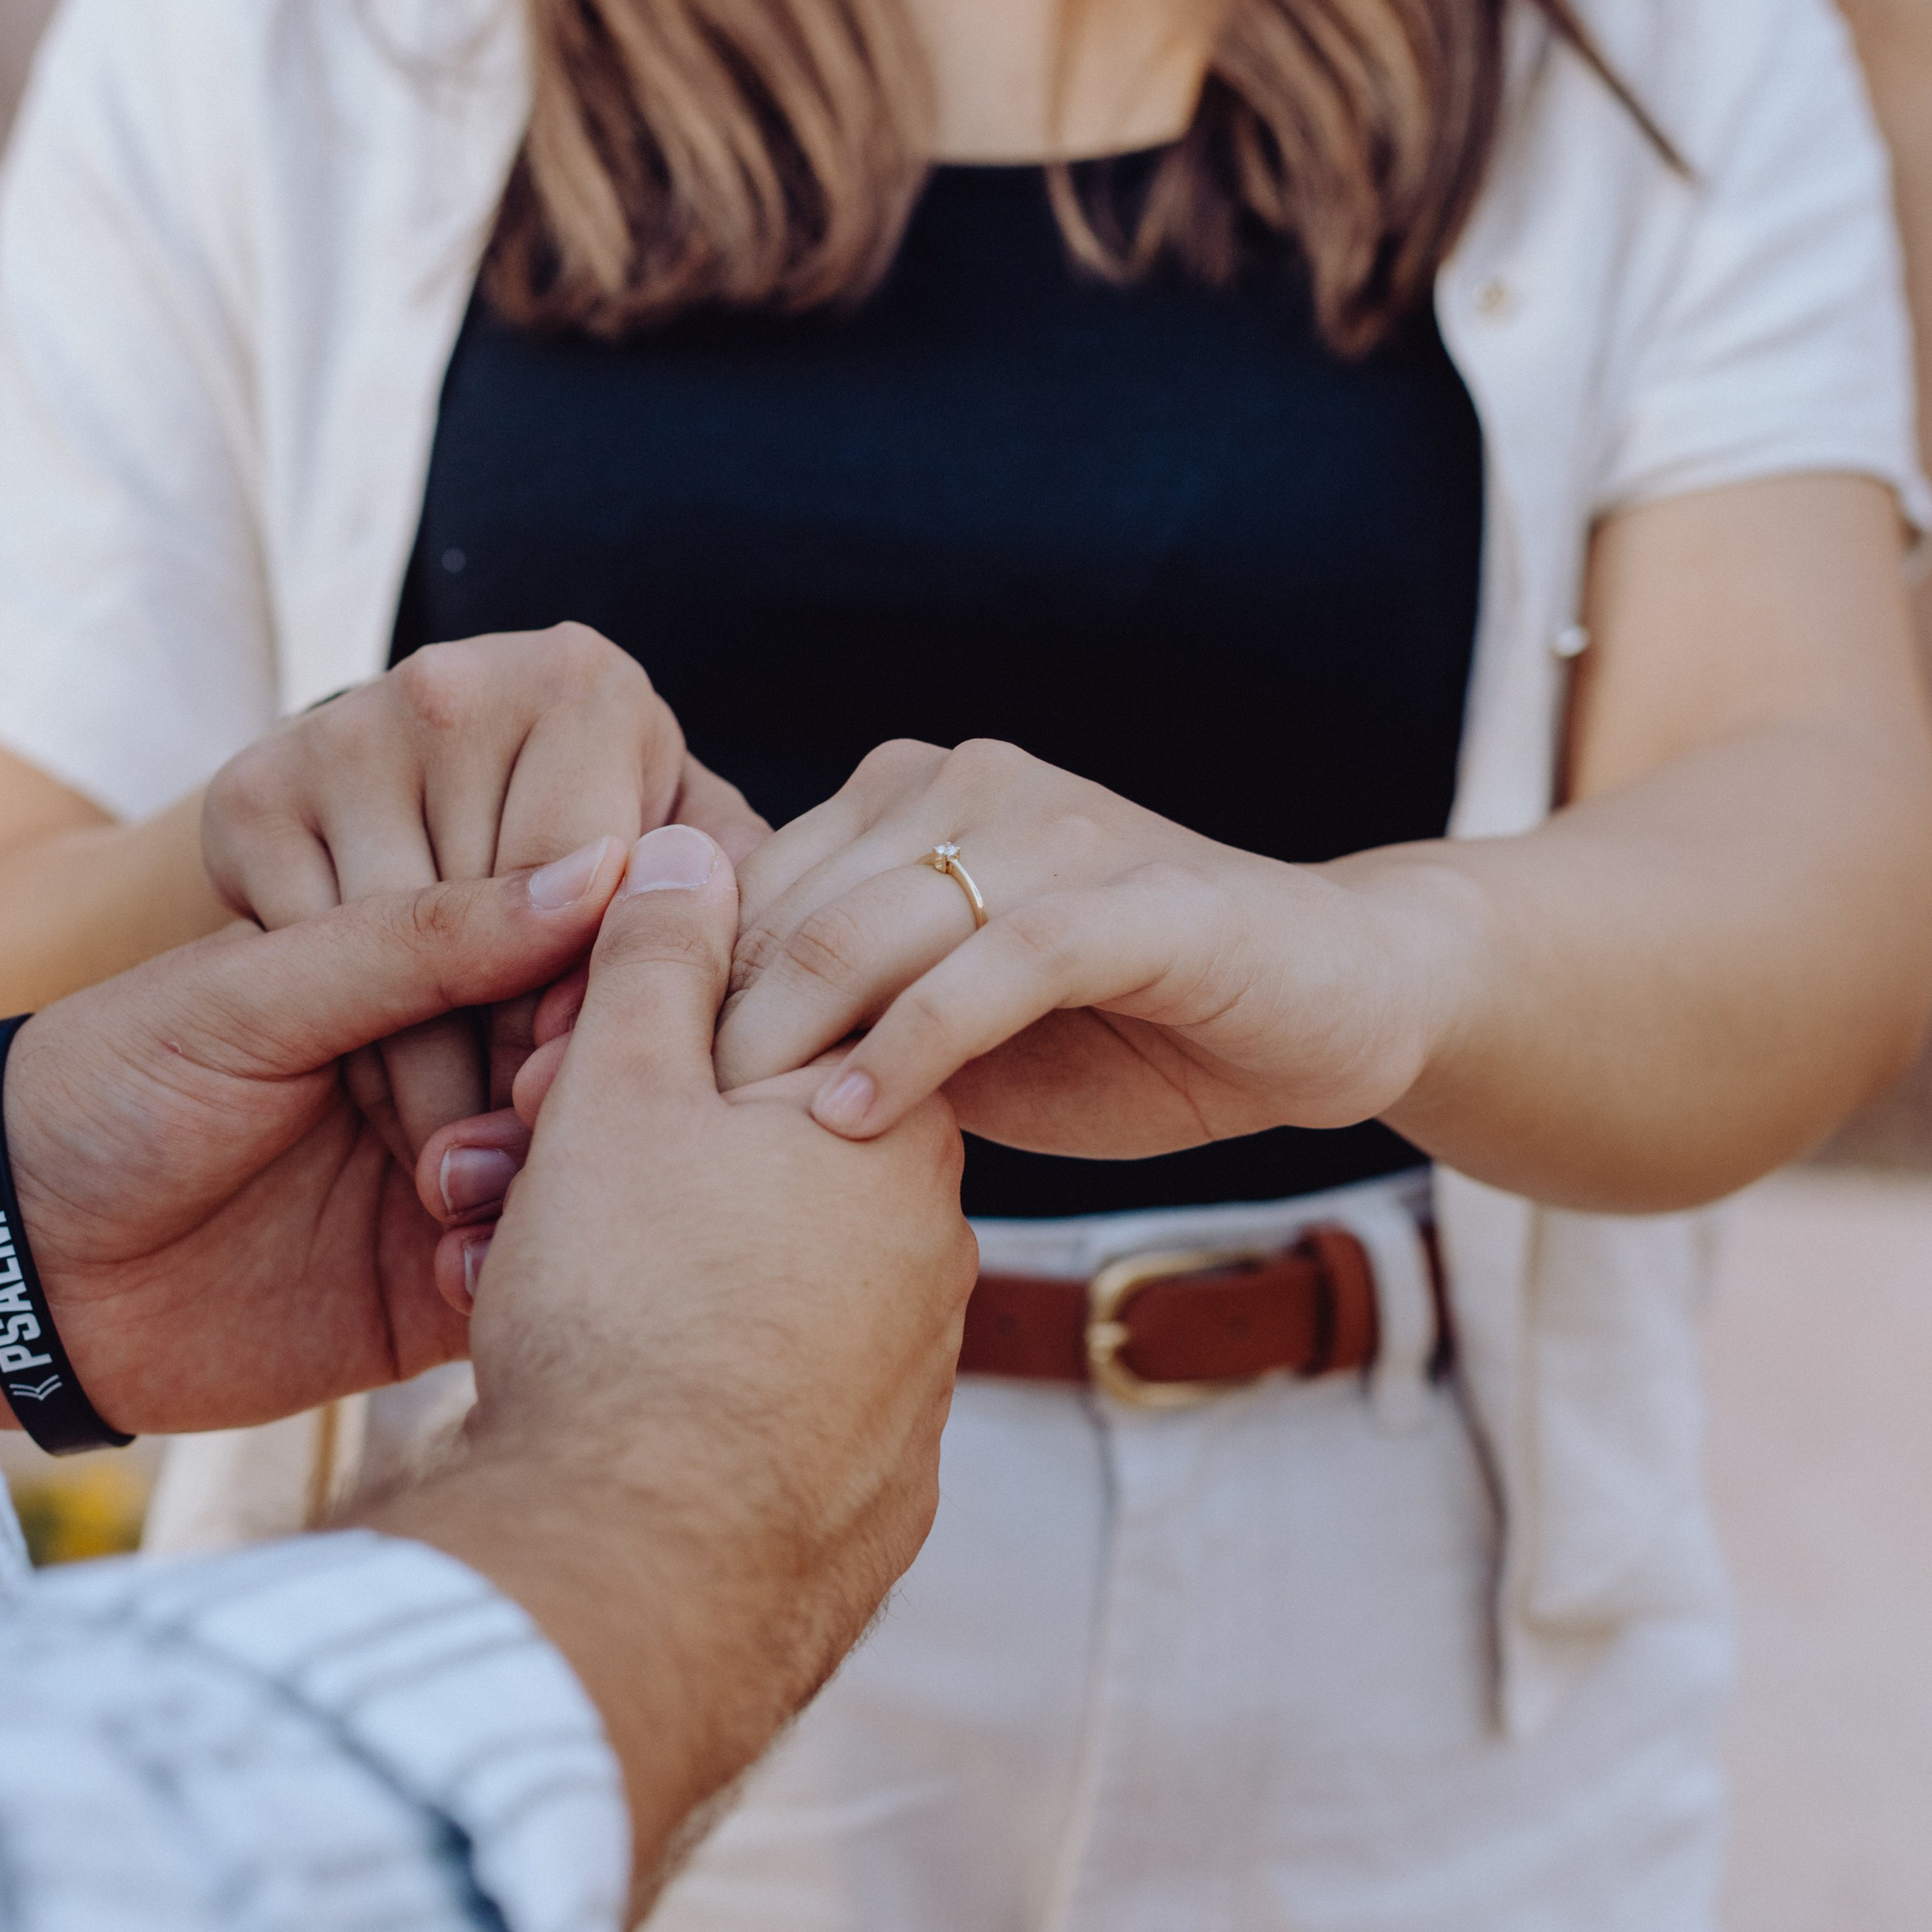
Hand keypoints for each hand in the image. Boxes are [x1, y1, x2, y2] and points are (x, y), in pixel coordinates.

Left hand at [0, 853, 622, 1437]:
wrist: (7, 1262)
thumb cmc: (109, 1088)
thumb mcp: (258, 992)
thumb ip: (424, 938)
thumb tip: (602, 873)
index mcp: (415, 972)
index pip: (556, 951)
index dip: (586, 969)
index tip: (575, 993)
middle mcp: (454, 1068)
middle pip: (586, 1065)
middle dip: (569, 1081)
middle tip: (524, 1100)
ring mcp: (458, 1183)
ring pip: (577, 1177)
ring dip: (543, 1182)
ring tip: (454, 1188)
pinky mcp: (442, 1293)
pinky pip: (529, 1279)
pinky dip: (510, 1272)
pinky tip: (447, 1265)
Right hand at [201, 626, 766, 1156]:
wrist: (382, 817)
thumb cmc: (562, 856)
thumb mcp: (651, 854)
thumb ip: (717, 884)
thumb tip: (781, 937)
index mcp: (587, 683)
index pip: (603, 882)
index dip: (600, 1008)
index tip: (605, 1092)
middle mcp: (463, 681)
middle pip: (503, 919)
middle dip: (521, 1051)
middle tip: (537, 1141)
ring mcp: (348, 727)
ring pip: (400, 952)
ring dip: (434, 1075)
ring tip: (474, 1148)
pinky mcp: (251, 787)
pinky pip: (315, 957)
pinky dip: (348, 1048)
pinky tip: (388, 1100)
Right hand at [374, 830, 977, 1897]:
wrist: (642, 1565)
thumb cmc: (634, 1306)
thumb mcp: (625, 1087)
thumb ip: (660, 959)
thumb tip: (694, 848)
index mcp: (897, 1138)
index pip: (791, 1042)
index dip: (653, 1053)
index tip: (551, 1090)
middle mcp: (932, 1259)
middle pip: (762, 1172)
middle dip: (623, 1170)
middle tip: (496, 1191)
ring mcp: (906, 1388)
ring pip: (748, 1292)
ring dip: (631, 1279)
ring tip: (508, 1294)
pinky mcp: (865, 1497)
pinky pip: (759, 1410)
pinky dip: (673, 1393)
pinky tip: (580, 1402)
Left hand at [703, 737, 1442, 1152]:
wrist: (1338, 1003)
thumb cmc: (1137, 1028)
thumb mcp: (963, 1033)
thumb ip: (848, 1027)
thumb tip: (679, 1094)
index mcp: (906, 801)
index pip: (744, 888)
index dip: (665, 995)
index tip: (593, 1104)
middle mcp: (965, 785)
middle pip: (783, 907)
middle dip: (699, 1029)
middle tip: (631, 1146)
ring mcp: (1056, 828)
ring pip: (870, 926)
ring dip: (784, 1040)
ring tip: (722, 1146)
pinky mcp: (1139, 897)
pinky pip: (995, 963)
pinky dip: (911, 1044)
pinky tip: (849, 1121)